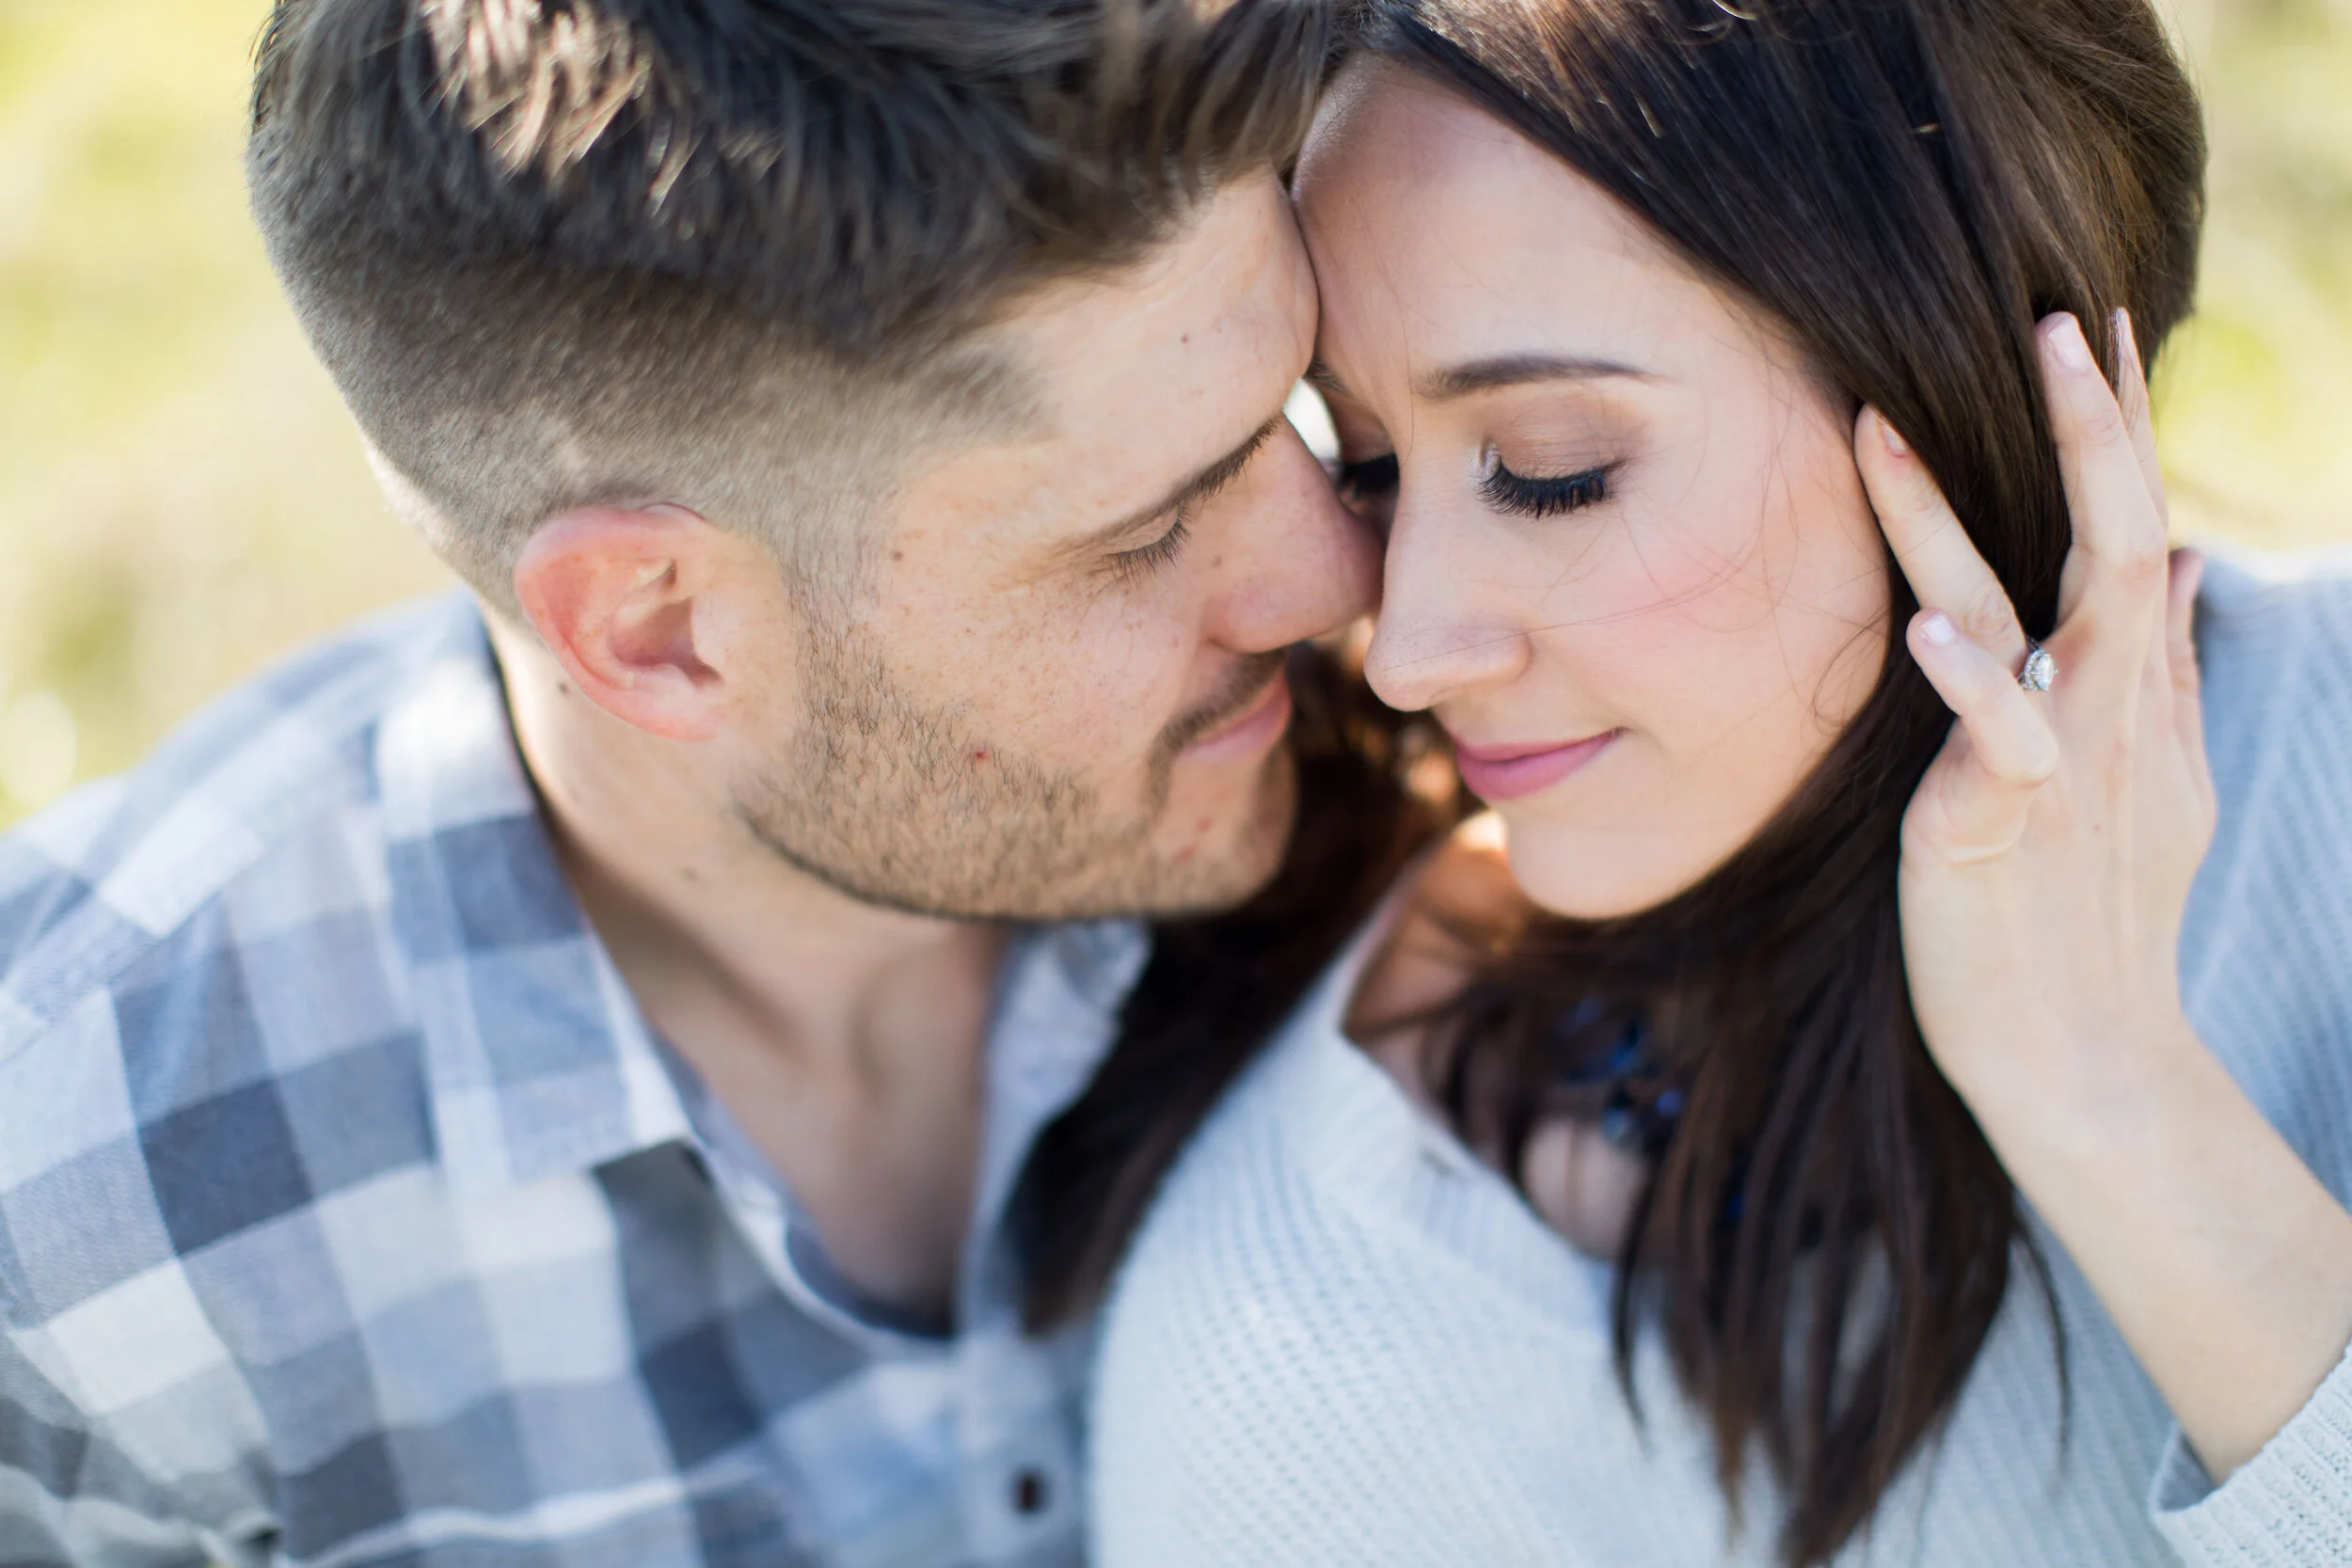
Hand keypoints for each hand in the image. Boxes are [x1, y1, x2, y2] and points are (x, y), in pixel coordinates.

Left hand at [1858, 310, 2209, 1125]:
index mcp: (2130, 689)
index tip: (2097, 324)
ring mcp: (2057, 766)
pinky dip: (1973, 688)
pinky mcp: (2000, 829)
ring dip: (1948, 525)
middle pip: (2109, 544)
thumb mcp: (2157, 778)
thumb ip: (2168, 666)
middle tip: (2055, 316)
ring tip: (1884, 430)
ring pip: (2023, 619)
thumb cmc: (2098, 914)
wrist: (2085, 1056)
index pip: (2131, 531)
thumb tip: (2185, 556)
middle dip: (2087, 430)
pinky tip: (1931, 636)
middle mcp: (2106, 710)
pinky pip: (1996, 746)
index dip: (2118, 430)